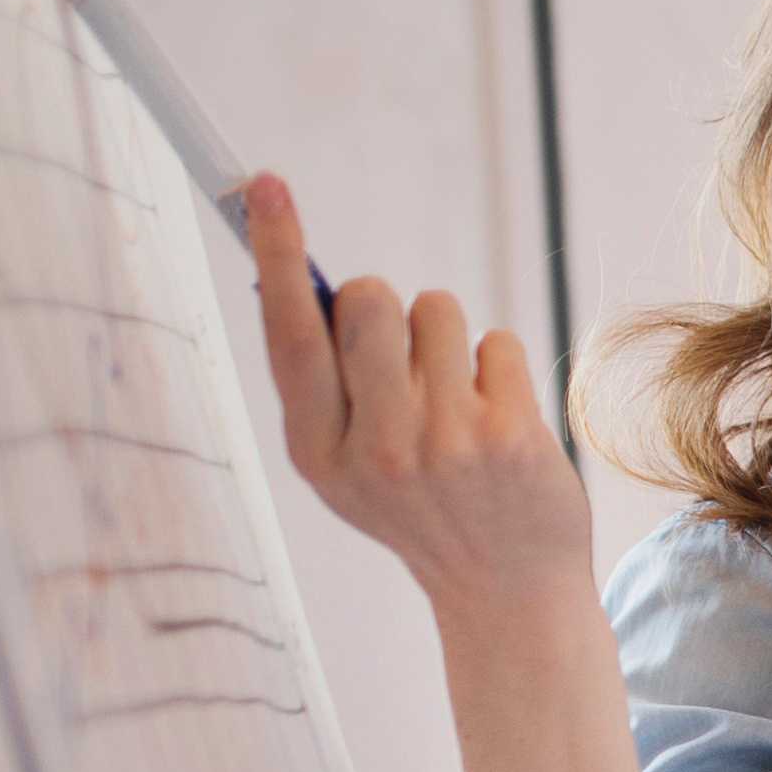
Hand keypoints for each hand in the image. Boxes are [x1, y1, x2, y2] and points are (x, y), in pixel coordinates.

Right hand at [246, 178, 592, 612]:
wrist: (506, 587)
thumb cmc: (420, 507)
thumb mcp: (347, 466)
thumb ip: (325, 386)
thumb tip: (311, 281)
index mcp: (316, 451)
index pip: (289, 334)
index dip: (278, 253)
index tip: (263, 184)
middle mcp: (374, 449)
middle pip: (369, 301)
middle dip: (384, 301)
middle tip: (401, 347)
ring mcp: (444, 445)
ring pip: (437, 310)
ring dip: (447, 334)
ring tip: (456, 395)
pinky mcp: (508, 437)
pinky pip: (496, 341)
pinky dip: (497, 364)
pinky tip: (497, 416)